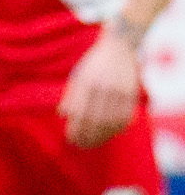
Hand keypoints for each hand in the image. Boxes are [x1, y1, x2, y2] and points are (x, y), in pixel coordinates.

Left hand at [62, 25, 140, 149]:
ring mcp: (120, 91)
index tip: (70, 138)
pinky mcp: (132, 94)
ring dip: (101, 136)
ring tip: (93, 143)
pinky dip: (117, 129)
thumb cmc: (94, 64)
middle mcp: (103, 88)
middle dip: (86, 136)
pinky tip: (110, 135)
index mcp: (86, 83)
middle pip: (94, 120)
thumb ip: (71, 95)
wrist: (119, 48)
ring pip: (110, 121)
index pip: (79, 113)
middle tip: (80, 145)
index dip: (75, 129)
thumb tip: (63, 114)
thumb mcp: (78, 75)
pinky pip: (125, 117)